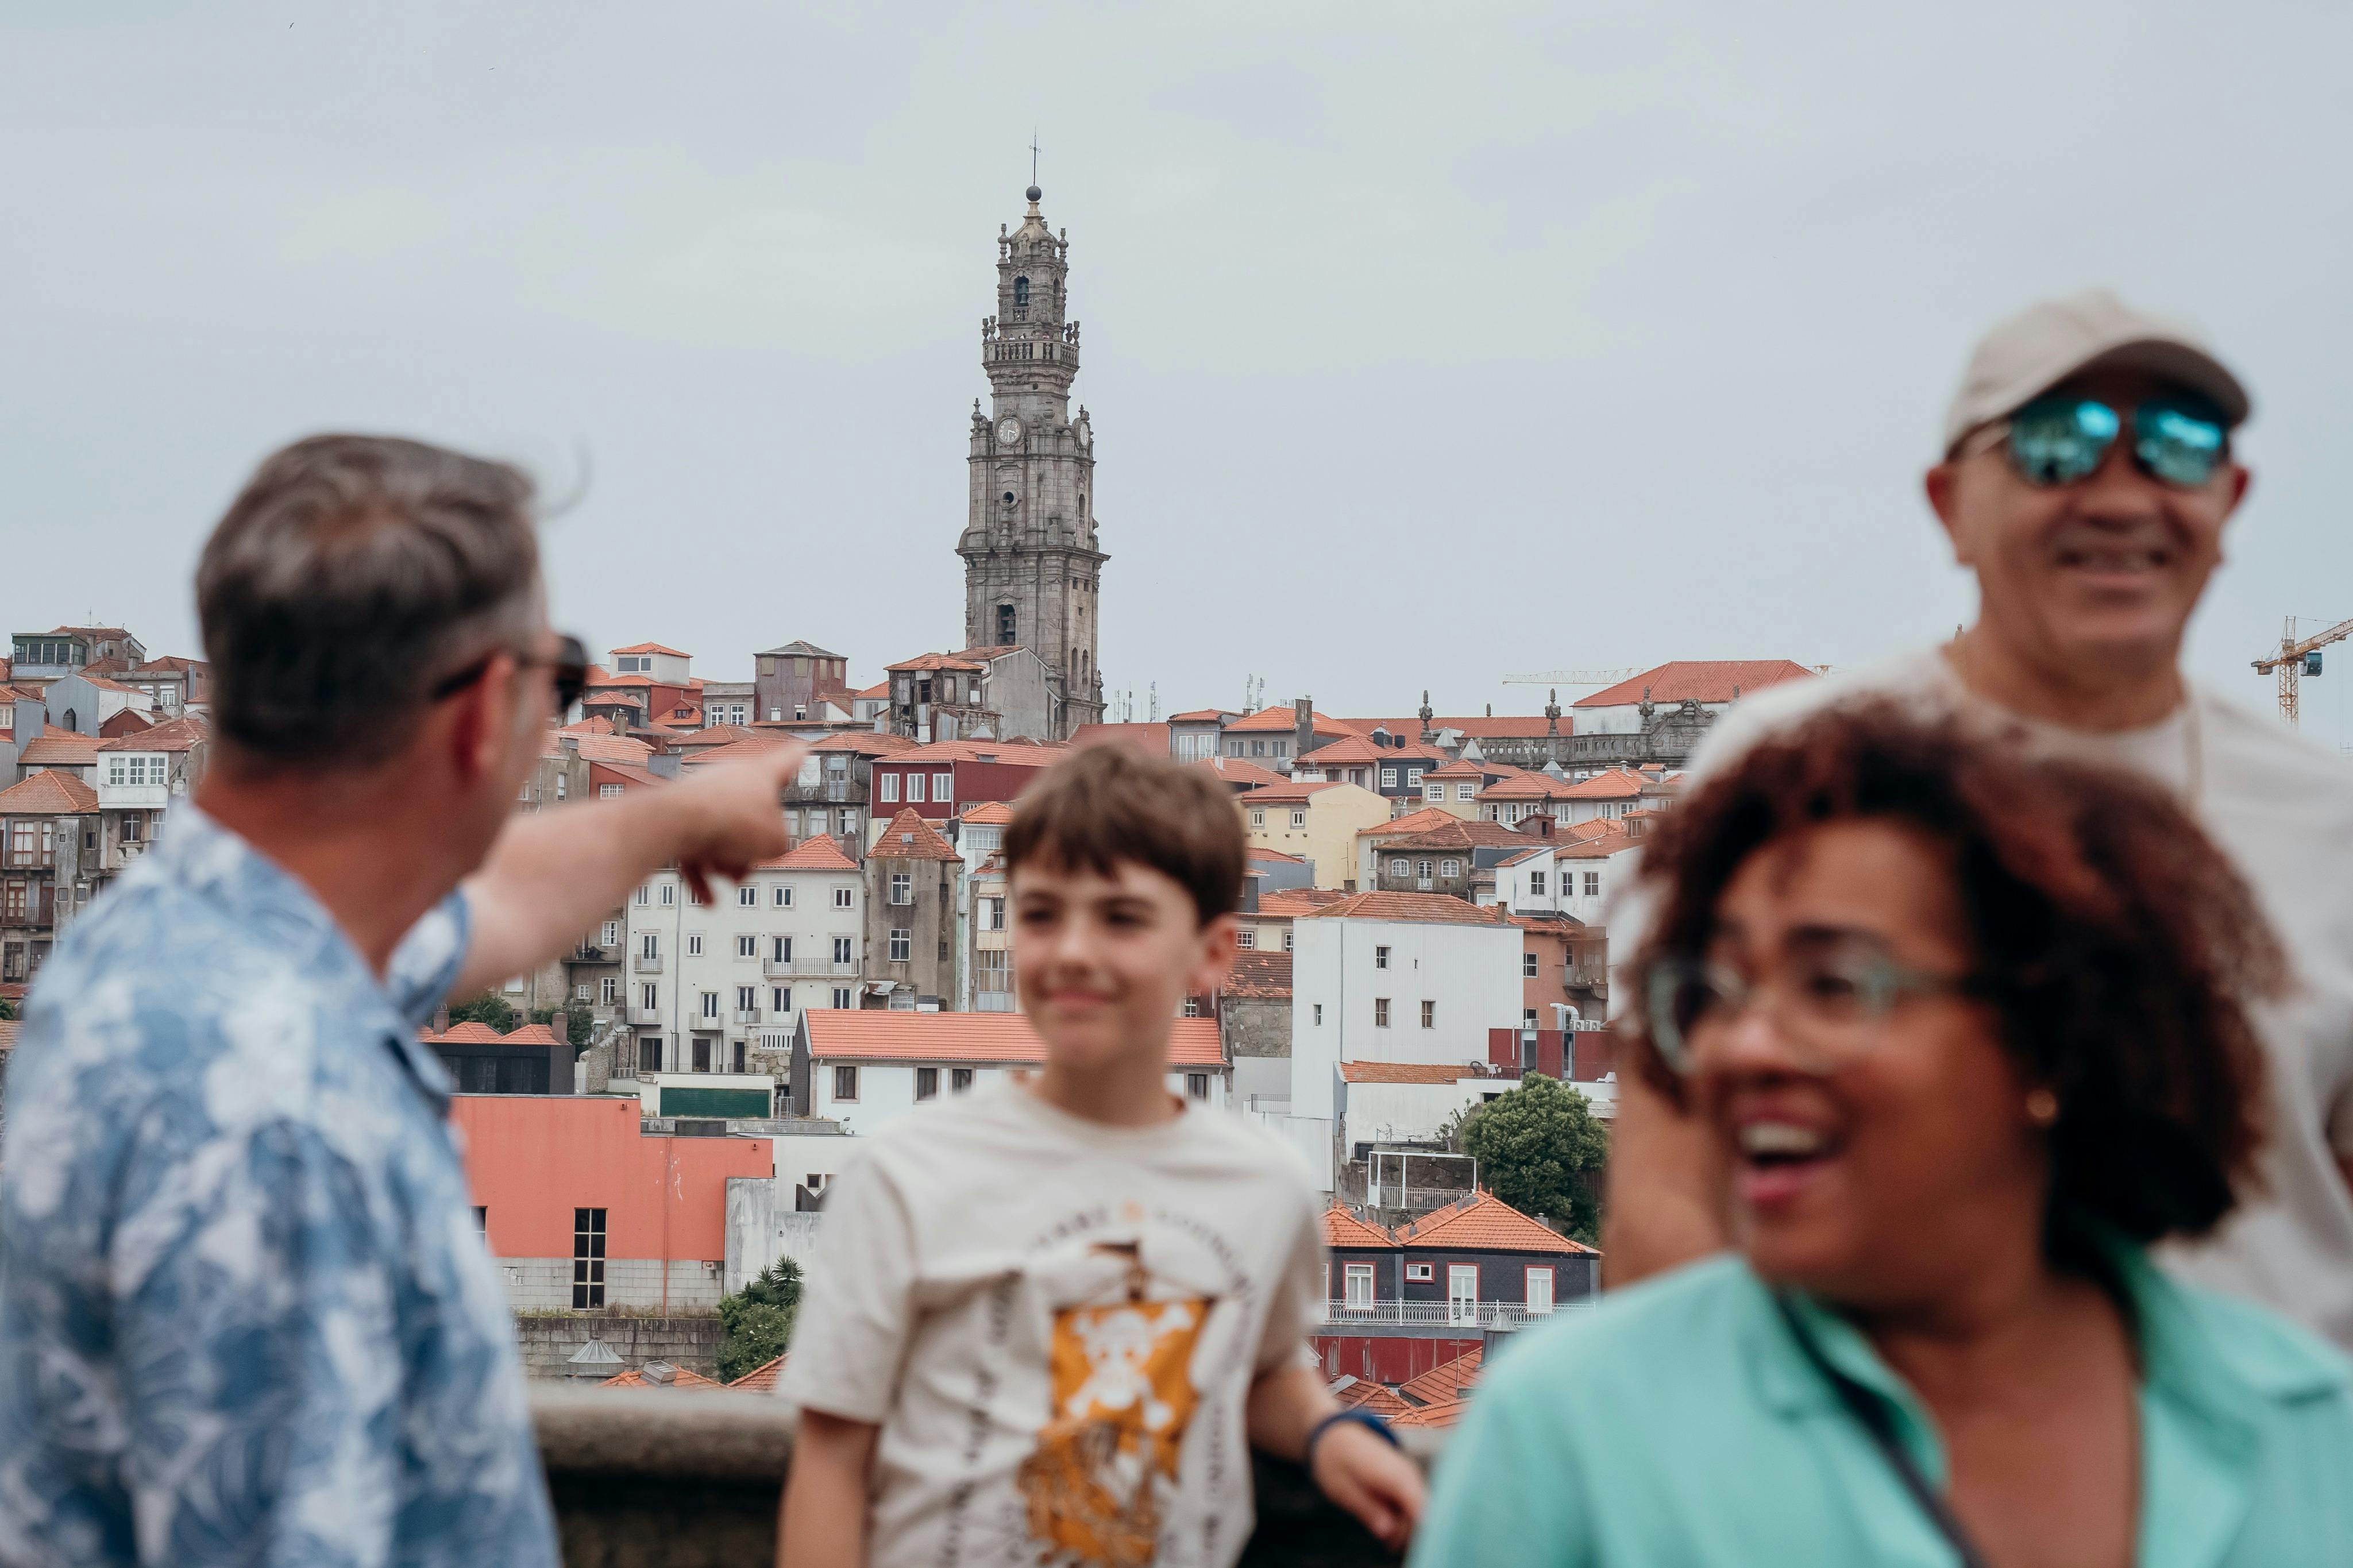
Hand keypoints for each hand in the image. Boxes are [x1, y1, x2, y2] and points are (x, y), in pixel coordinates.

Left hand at [666, 741, 804, 901]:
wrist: (674, 823)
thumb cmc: (727, 822)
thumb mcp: (776, 842)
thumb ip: (780, 844)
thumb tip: (770, 849)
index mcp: (759, 774)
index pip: (787, 761)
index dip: (798, 757)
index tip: (803, 749)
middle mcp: (730, 779)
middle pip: (752, 815)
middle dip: (754, 847)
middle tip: (753, 864)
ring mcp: (702, 796)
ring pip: (723, 834)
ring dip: (728, 862)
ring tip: (729, 879)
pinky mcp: (678, 817)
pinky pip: (695, 848)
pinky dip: (702, 873)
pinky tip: (707, 898)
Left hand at [1310, 1420, 1424, 1553]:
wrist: (1337, 1435)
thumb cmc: (1337, 1462)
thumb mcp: (1342, 1488)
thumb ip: (1366, 1508)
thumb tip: (1388, 1532)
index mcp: (1392, 1473)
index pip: (1418, 1507)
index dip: (1416, 1530)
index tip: (1400, 1543)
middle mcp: (1407, 1473)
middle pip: (1422, 1512)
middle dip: (1407, 1532)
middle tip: (1388, 1545)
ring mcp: (1409, 1475)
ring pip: (1419, 1509)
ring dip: (1406, 1527)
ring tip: (1387, 1540)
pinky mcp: (1407, 1479)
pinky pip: (1413, 1503)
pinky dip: (1404, 1517)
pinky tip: (1388, 1526)